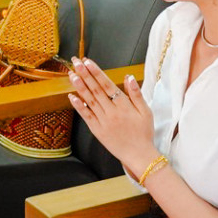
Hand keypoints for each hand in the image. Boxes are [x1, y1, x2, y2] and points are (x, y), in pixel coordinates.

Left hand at [65, 58, 156, 174]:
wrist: (139, 155)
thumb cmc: (144, 133)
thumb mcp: (146, 112)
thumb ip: (136, 94)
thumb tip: (129, 77)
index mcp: (124, 106)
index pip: (107, 85)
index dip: (97, 73)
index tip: (88, 62)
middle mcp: (112, 112)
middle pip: (96, 90)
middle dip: (85, 74)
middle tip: (75, 62)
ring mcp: (103, 121)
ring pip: (89, 101)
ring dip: (79, 87)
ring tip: (72, 75)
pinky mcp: (97, 130)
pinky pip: (86, 116)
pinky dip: (79, 106)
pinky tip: (72, 97)